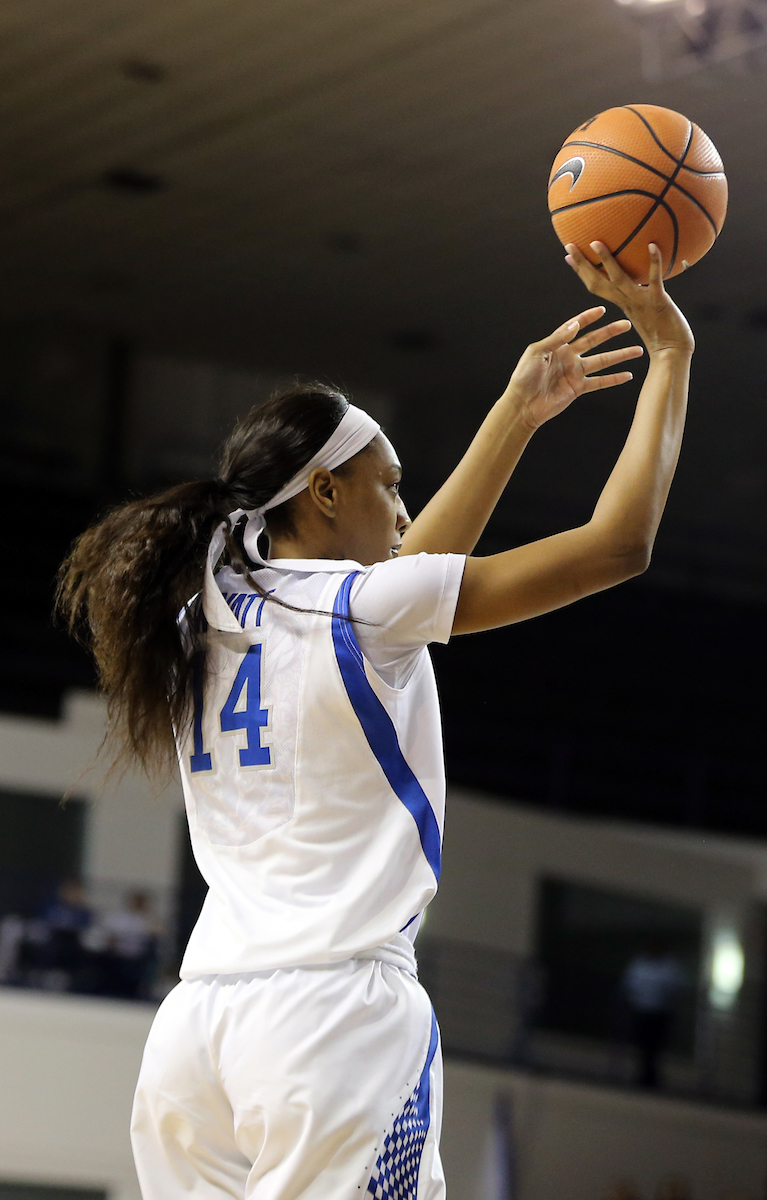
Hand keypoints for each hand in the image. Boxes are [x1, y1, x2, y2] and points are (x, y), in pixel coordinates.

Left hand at [502, 306, 643, 430]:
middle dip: (611, 332)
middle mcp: (568, 357)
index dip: (588, 318)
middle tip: (627, 325)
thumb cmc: (524, 377)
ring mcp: (575, 372)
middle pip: (594, 341)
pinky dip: (614, 379)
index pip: (575, 327)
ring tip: (637, 350)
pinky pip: (599, 382)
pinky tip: (628, 375)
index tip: (602, 310)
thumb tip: (575, 324)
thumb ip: (557, 338)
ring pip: (602, 361)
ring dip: (620, 355)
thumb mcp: (537, 352)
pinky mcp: (578, 388)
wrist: (523, 405)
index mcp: (557, 345)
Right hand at [565, 242, 694, 356]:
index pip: (596, 287)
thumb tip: (641, 283)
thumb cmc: (663, 336)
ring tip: (596, 243)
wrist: (673, 354)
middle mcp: (626, 303)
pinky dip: (654, 262)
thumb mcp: (646, 312)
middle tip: (570, 245)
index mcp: (621, 305)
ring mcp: (641, 302)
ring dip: (606, 261)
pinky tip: (652, 245)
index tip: (568, 256)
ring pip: (619, 280)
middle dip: (583, 265)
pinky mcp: (658, 302)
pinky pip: (654, 280)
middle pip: (598, 283)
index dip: (581, 272)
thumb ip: (639, 298)